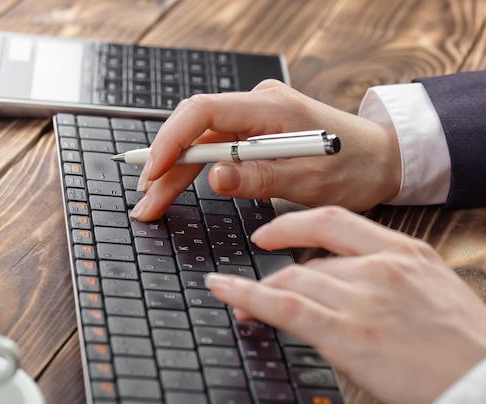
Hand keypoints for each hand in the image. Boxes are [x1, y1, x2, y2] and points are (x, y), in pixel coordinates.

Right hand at [130, 79, 400, 221]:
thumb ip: (259, 177)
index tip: (153, 172)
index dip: (171, 141)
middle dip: (167, 166)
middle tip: (146, 202)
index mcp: (271, 108)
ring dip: (175, 170)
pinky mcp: (256, 131)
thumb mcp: (309, 180)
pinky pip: (215, 146)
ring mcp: (255, 116)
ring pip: (201, 141)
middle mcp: (258, 104)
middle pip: (196, 131)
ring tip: (153, 199)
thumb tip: (213, 177)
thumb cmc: (355, 167)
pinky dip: (194, 168)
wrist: (383, 159)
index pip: (203, 113)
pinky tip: (176, 182)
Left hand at [205, 206, 485, 403]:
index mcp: (405, 251)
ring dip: (258, 290)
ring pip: (291, 281)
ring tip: (236, 299)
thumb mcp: (432, 290)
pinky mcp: (348, 334)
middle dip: (276, 276)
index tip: (270, 232)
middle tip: (254, 288)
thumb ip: (387, 275)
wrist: (485, 381)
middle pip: (308, 262)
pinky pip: (284, 307)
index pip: (334, 221)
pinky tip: (224, 291)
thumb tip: (342, 278)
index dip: (292, 224)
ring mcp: (363, 299)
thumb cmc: (464, 344)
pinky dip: (247, 296)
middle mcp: (380, 268)